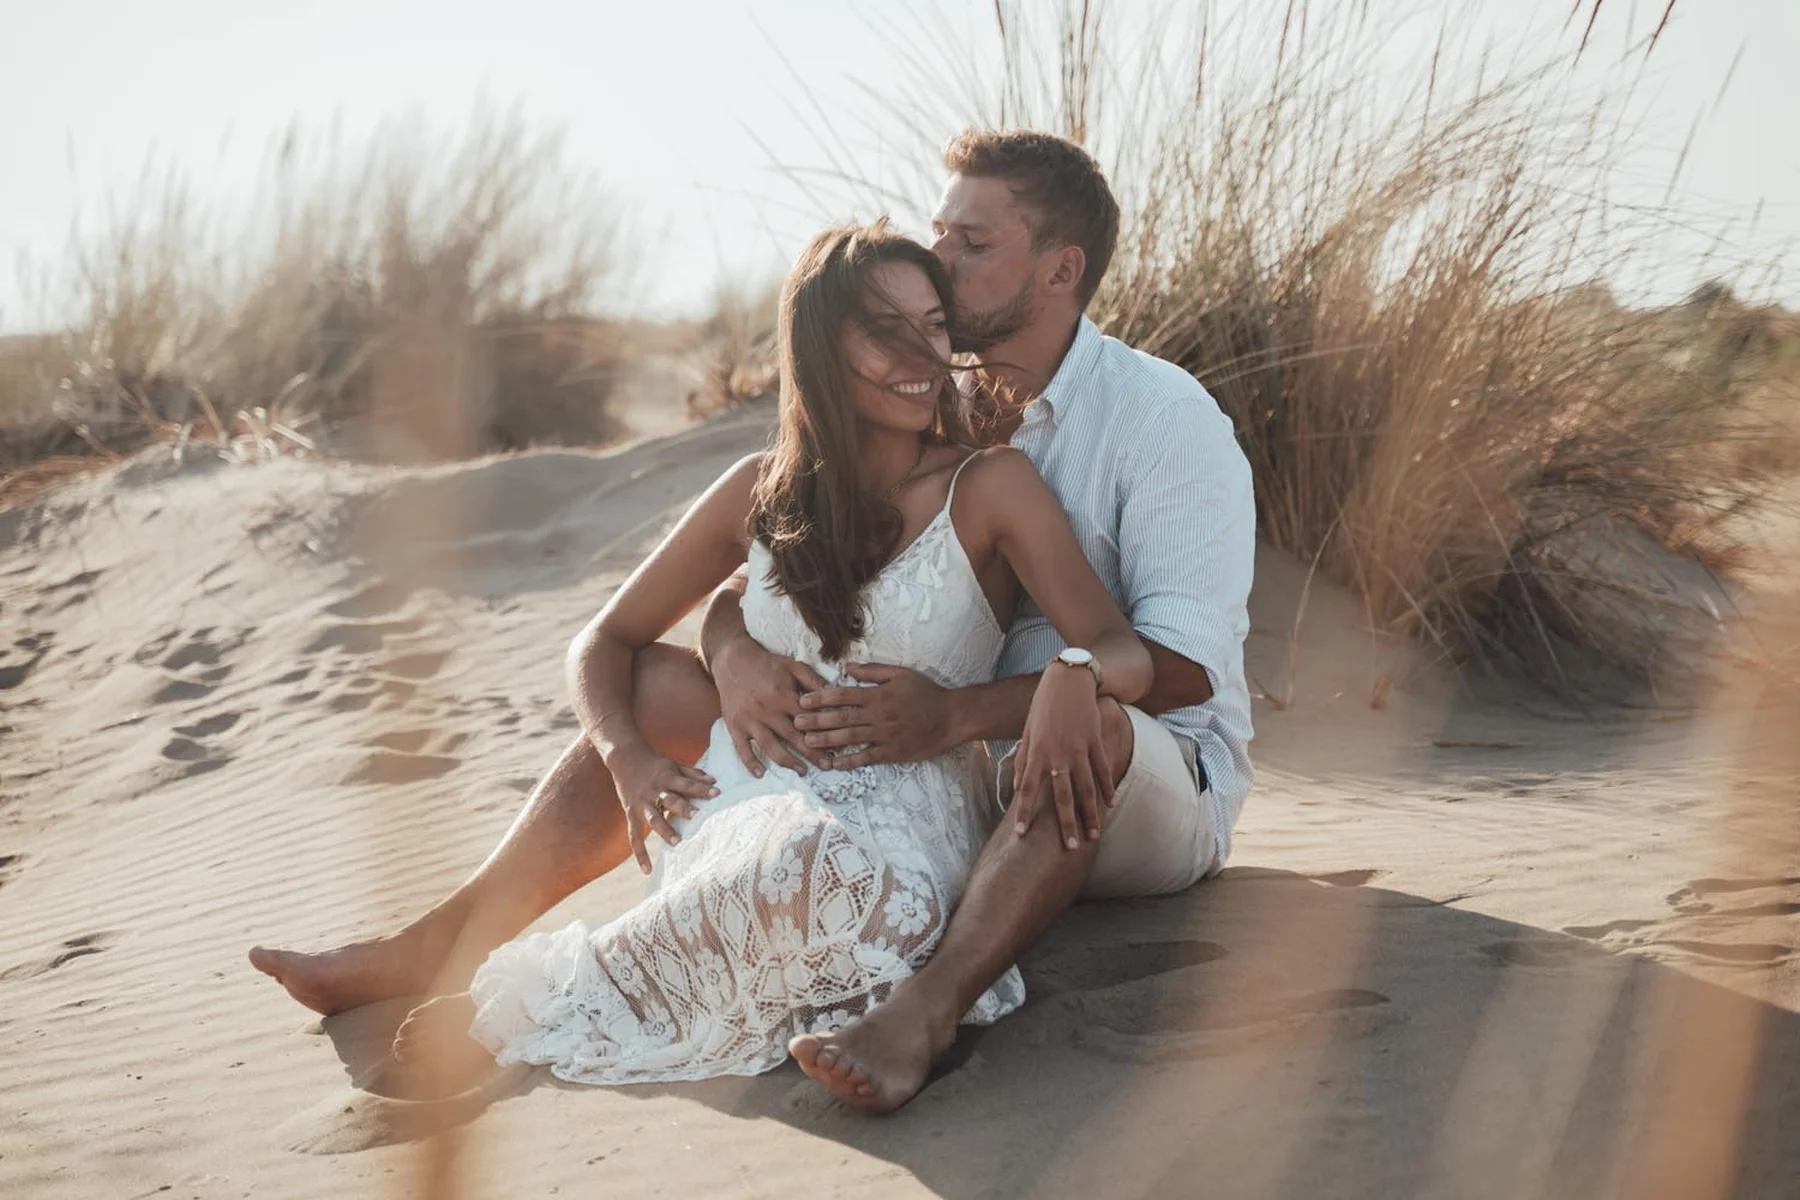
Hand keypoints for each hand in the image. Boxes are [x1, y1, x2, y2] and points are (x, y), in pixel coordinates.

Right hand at [607, 747, 718, 874]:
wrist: (624, 757)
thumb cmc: (655, 763)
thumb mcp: (674, 764)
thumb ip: (693, 773)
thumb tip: (714, 781)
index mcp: (667, 777)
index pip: (687, 784)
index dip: (701, 788)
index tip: (717, 792)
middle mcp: (654, 791)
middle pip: (669, 800)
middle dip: (683, 809)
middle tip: (696, 817)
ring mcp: (641, 803)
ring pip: (653, 819)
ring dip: (664, 830)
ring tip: (677, 842)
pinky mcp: (631, 813)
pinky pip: (634, 836)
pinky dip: (640, 853)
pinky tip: (647, 870)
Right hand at [711, 633, 827, 776]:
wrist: (732, 660)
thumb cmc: (767, 664)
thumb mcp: (793, 665)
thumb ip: (813, 680)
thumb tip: (833, 694)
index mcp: (783, 695)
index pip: (808, 719)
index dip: (824, 732)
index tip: (837, 745)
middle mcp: (767, 710)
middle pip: (793, 736)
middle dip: (812, 753)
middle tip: (826, 766)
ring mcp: (750, 719)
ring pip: (770, 746)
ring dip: (787, 761)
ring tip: (802, 771)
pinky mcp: (734, 725)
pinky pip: (742, 748)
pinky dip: (750, 762)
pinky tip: (761, 774)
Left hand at [794, 663, 956, 768]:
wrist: (951, 717)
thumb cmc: (926, 693)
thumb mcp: (901, 674)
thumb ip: (873, 671)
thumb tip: (847, 667)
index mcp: (878, 695)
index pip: (843, 695)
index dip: (821, 699)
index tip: (803, 701)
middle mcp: (878, 715)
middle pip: (841, 718)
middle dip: (816, 721)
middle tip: (796, 723)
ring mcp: (885, 735)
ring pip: (850, 738)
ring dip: (827, 741)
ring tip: (807, 742)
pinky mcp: (893, 752)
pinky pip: (868, 757)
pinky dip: (851, 761)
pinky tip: (835, 764)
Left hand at [1009, 669, 1114, 850]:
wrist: (1068, 679)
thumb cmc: (1043, 706)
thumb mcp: (1027, 731)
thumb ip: (1023, 760)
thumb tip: (1016, 788)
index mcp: (1036, 752)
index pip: (1026, 789)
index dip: (1023, 812)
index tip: (1020, 834)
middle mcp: (1057, 754)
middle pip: (1061, 796)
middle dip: (1065, 823)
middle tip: (1069, 847)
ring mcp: (1079, 748)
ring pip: (1086, 788)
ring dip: (1090, 814)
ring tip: (1093, 835)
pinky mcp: (1095, 741)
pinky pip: (1103, 769)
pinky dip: (1107, 787)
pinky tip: (1111, 804)